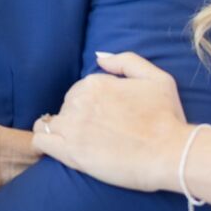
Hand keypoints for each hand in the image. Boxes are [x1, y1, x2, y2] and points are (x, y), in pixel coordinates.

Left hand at [31, 51, 187, 191]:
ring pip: (51, 125)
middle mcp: (80, 102)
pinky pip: (40, 143)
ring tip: (77, 143)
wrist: (169, 153)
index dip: (91, 104)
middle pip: (66, 107)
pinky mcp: (70, 153)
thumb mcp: (156, 77)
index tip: (105, 118)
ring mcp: (72, 128)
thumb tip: (99, 57)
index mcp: (96, 83)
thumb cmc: (167, 117)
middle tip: (97, 134)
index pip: (80, 90)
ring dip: (61, 132)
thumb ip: (125, 61)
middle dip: (76, 118)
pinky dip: (44, 144)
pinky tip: (57, 149)